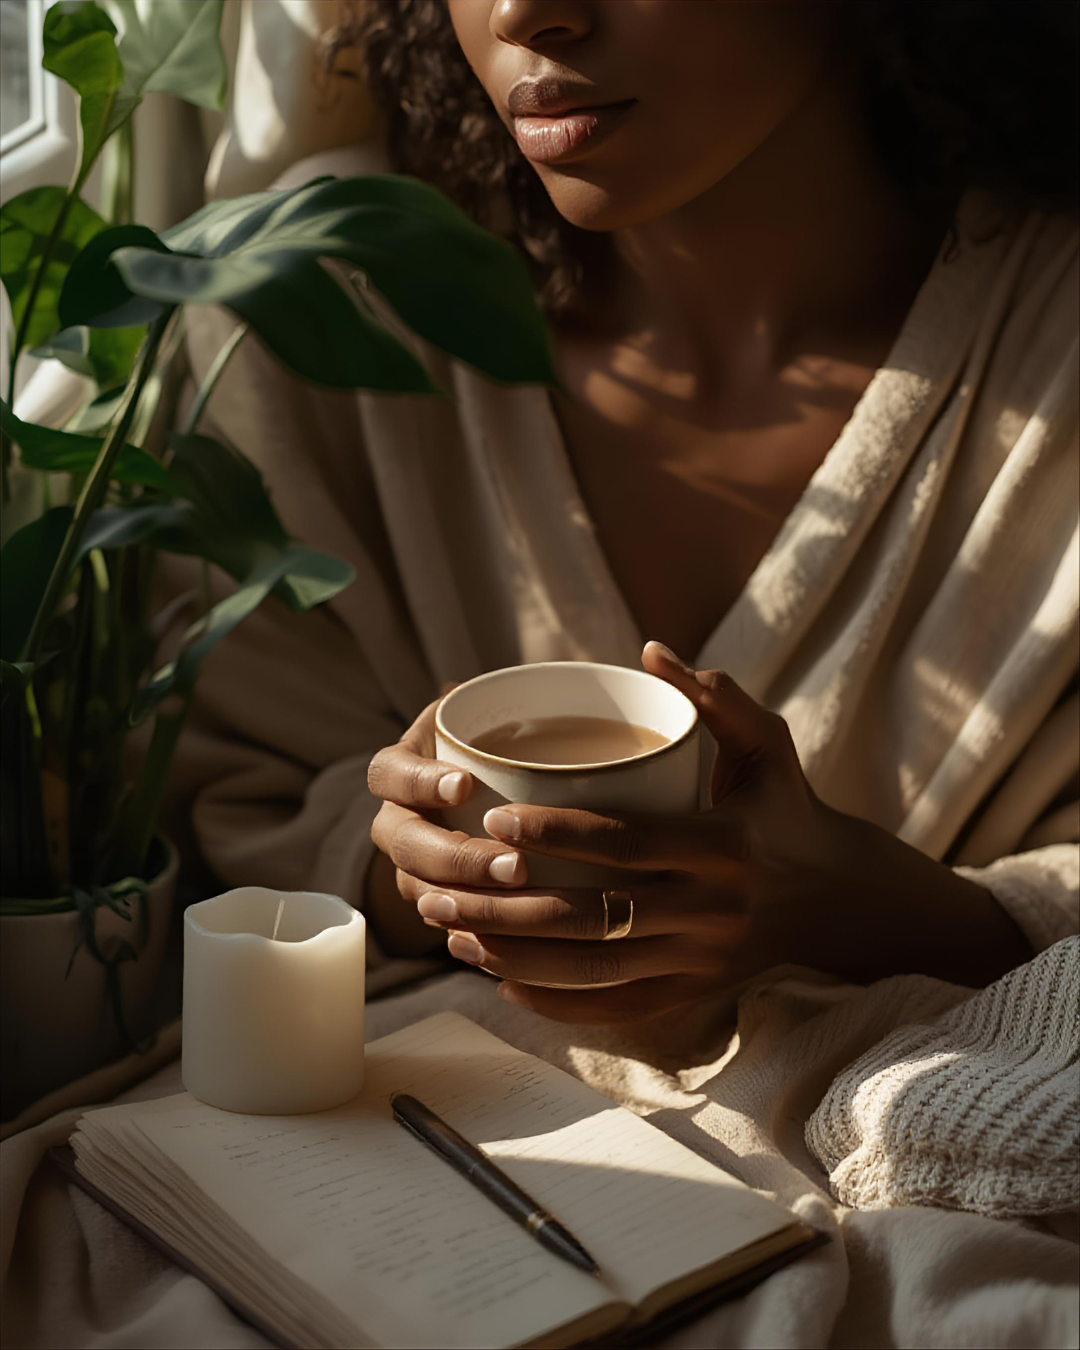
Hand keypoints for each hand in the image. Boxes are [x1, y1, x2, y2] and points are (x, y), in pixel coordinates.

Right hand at [367, 692, 531, 946]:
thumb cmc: (485, 746)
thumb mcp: (479, 718)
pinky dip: (471, 932)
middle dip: (456, 858)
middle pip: (405, 845)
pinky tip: (508, 938)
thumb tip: (475, 681)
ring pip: (420, 891)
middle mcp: (395, 822)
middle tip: (513, 864)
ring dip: (466, 901)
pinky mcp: (435, 903)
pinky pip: (443, 924)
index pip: (389, 774)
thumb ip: (483, 701)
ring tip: (518, 901)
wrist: (483, 799)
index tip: (464, 782)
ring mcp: (410, 867)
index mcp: (398, 771)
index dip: (419, 782)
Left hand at [404, 643, 1030, 1022]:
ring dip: (514, 957)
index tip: (495, 819)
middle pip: (592, 917)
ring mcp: (697, 961)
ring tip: (450, 934)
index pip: (624, 843)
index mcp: (722, 847)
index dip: (555, 832)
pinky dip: (553, 1001)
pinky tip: (501, 978)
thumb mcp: (769, 745)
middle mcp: (708, 912)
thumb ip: (716, 698)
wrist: (839, 902)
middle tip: (440, 889)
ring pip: (591, 969)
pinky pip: (613, 1008)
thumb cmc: (788, 807)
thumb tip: (649, 649)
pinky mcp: (690, 994)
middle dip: (507, 908)